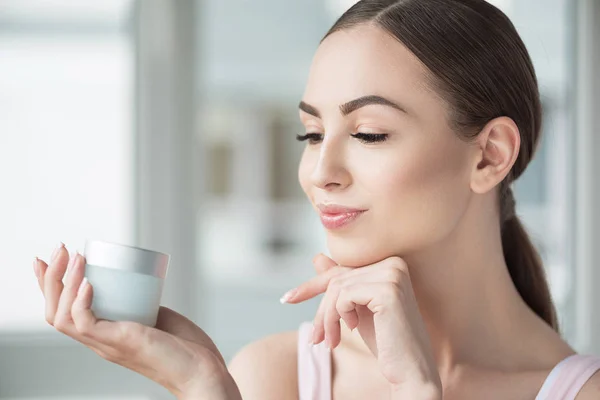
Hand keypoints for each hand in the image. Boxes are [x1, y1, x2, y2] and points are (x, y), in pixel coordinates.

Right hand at [33, 243, 241, 399]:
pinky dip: (81, 302)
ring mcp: (107, 344)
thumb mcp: (156, 318)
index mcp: (104, 335)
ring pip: (63, 318)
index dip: (51, 285)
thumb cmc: (185, 348)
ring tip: (77, 258)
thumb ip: (144, 304)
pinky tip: (88, 283)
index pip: (63, 312)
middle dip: (51, 278)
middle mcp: (99, 341)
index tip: (52, 257)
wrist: (202, 371)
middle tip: (61, 249)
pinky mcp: (120, 342)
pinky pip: (87, 324)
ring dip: (65, 284)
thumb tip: (139, 282)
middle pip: (55, 313)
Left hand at [282, 253, 441, 397]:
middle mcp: (393, 263)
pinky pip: (344, 296)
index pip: (341, 271)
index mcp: (389, 263)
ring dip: (327, 318)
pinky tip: (354, 329)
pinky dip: (339, 316)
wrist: (411, 370)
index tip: (287, 299)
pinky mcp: (388, 289)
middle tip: (317, 339)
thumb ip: (342, 283)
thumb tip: (318, 257)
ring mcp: (392, 274)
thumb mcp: (357, 309)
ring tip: (331, 340)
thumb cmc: (386, 342)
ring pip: (336, 288)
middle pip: (336, 280)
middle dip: (321, 311)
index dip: (312, 287)